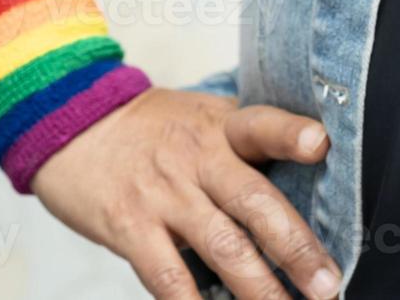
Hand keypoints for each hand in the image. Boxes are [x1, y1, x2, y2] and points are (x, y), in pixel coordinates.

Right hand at [32, 88, 341, 299]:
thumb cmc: (156, 127)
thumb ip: (249, 142)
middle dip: (296, 248)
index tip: (320, 144)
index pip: (263, 124)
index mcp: (223, 127)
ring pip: (221, 247)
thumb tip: (314, 169)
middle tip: (328, 284)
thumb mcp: (206, 116)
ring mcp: (164, 195)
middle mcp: (198, 158)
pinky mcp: (128, 226)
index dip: (291, 134)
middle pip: (254, 202)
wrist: (72, 120)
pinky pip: (166, 274)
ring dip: (258, 288)